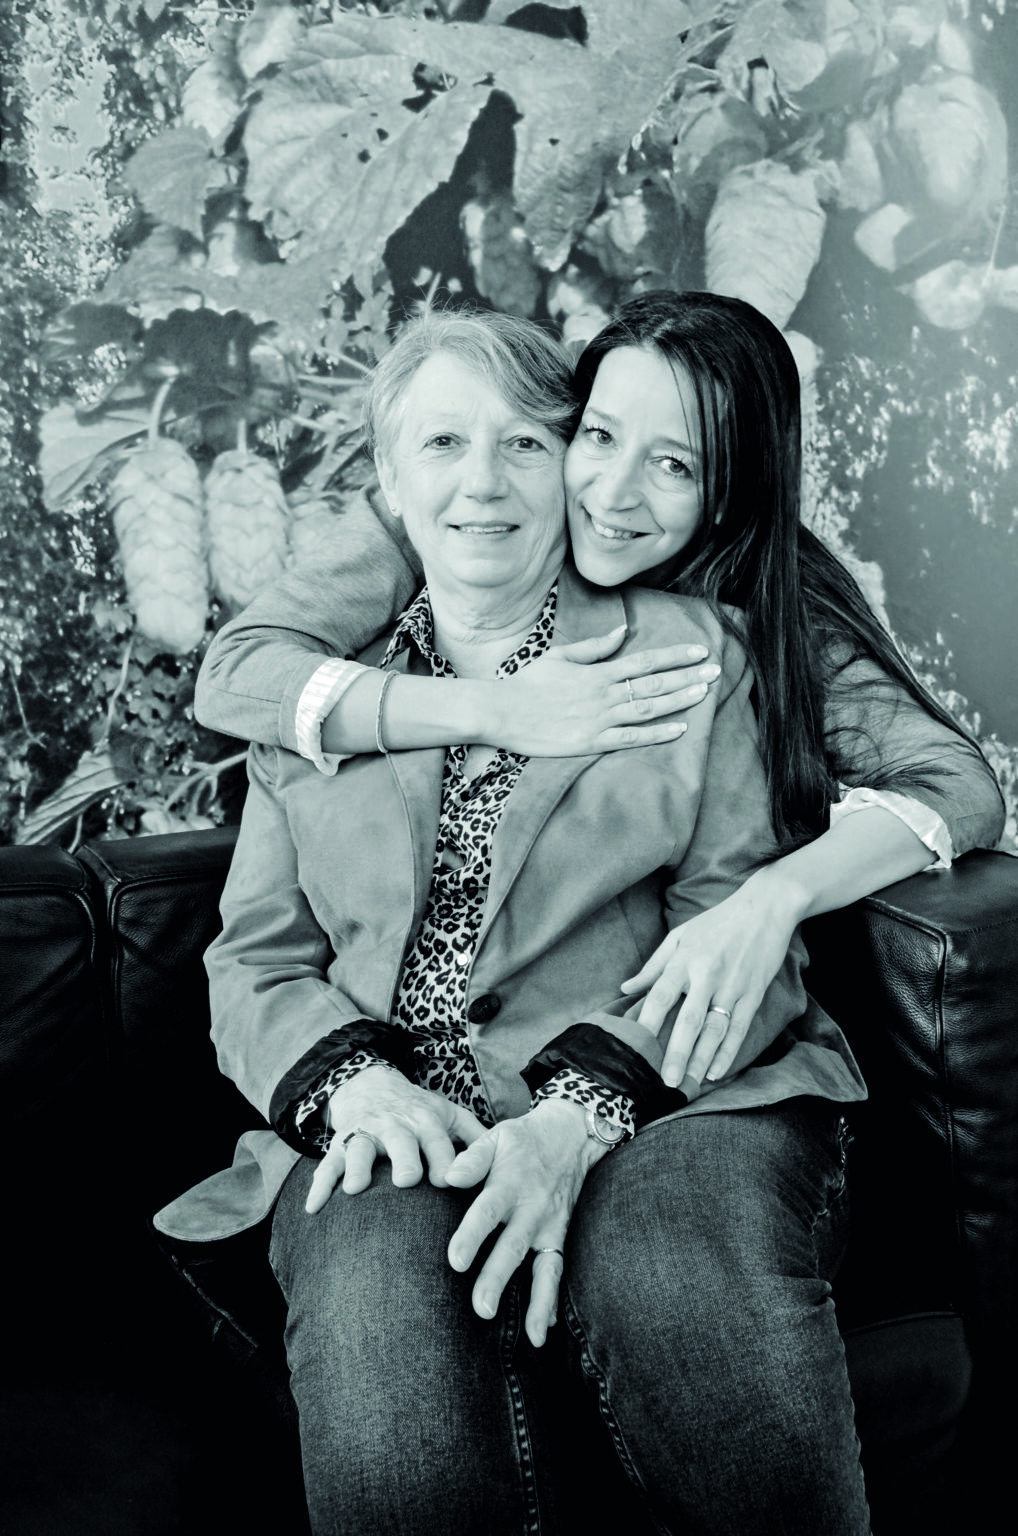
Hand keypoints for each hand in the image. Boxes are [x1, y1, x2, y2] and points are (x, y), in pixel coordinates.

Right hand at [306, 1065, 485, 1213]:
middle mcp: (395, 1127)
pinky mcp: (340, 1144)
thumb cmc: (419, 1110)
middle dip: (404, 1159)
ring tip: (355, 1189)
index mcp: (426, 1122)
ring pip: (359, 1149)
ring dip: (357, 1166)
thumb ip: (477, 1136)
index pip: (439, 1143)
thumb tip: (511, 1161)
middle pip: (400, 1142)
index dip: (444, 1161)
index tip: (448, 1183)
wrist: (372, 1085)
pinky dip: (318, 1186)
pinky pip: (326, 1165)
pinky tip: (313, 1209)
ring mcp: (365, 1135)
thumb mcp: (450, 1113)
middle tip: (408, 1181)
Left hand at [444, 1099, 603, 1346]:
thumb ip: (473, 1158)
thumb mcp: (497, 1137)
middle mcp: (532, 1208)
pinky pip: (557, 1270)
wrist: (570, 1135)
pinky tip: (542, 1331)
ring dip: (536, 1301)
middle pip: (513, 1246)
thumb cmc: (521, 1140)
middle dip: (498, 1278)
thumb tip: (447, 1177)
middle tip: (482, 1309)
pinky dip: (551, 1300)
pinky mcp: (560, 1236)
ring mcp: (549, 1226)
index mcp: (510, 1183)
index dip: (472, 1235)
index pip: (488, 1211)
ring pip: (542, 1266)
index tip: (455, 1260)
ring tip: (530, 1337)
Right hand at [491, 626, 719, 755]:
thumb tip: (624, 631)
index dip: (675, 656)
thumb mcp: (560, 656)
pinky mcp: (591, 741)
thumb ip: (595, 645)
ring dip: (679, 700)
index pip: (645, 660)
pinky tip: (680, 728)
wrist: (500, 711)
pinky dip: (657, 733)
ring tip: (704, 693)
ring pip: (648, 707)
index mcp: (597, 671)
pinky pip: (631, 737)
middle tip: (716, 670)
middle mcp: (603, 692)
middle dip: (687, 676)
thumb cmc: (528, 683)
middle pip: (654, 682)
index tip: (699, 651)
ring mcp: (599, 718)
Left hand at [620, 871, 804, 1088]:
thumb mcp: (680, 935)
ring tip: (689, 1084)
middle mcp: (707, 974)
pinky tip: (717, 1072)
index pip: (660, 995)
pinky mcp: (753, 994)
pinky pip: (739, 1029)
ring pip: (715, 1030)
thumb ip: (653, 965)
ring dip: (702, 1060)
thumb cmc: (718, 921)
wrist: (765, 908)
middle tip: (665, 1082)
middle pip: (688, 1021)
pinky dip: (728, 1052)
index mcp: (684, 959)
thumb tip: (626, 987)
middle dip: (676, 1054)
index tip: (634, 1047)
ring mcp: (733, 986)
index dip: (647, 1023)